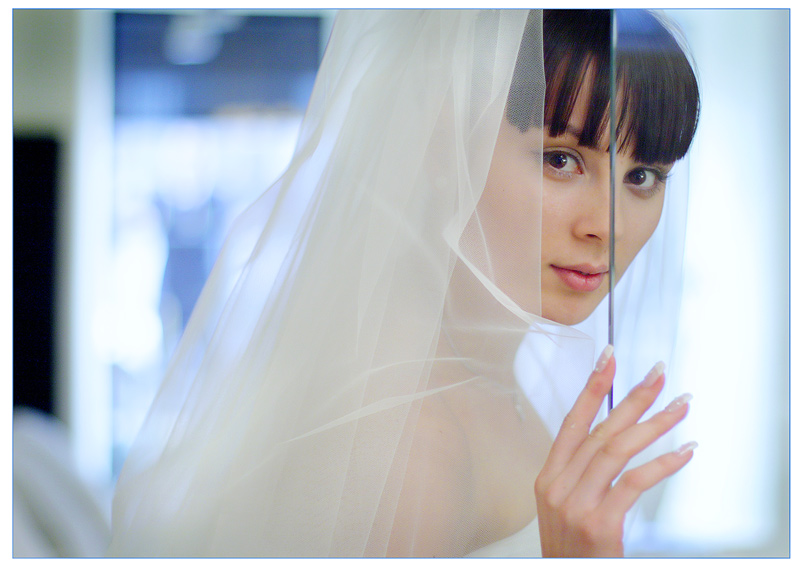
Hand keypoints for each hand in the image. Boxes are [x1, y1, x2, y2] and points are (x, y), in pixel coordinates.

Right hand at [534, 345, 694, 556]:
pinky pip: (633, 483)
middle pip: (601, 431)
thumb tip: (610, 439)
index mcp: (547, 477)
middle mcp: (558, 485)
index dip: (591, 388)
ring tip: (680, 406)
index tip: (609, 358)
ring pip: (618, 450)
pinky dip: (663, 465)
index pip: (572, 422)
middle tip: (659, 374)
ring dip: (654, 424)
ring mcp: (576, 504)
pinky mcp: (599, 524)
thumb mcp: (562, 507)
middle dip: (633, 398)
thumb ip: (578, 474)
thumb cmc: (570, 550)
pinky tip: (685, 453)